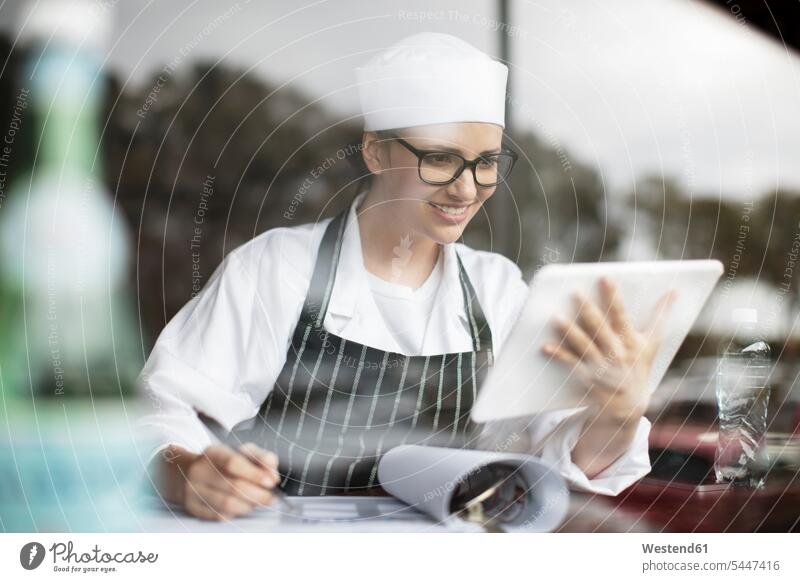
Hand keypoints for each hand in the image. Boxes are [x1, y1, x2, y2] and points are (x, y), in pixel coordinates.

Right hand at [182, 442, 279, 520]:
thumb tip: (272, 475)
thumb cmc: (221, 464)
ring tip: (258, 502)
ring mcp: (193, 491)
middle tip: (271, 497)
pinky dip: (235, 514)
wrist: (188, 473)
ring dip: (249, 505)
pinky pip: (219, 515)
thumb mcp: (241, 452)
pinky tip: (241, 507)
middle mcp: (199, 471)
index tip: (271, 481)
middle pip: (233, 486)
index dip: (255, 474)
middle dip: (258, 494)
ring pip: (227, 504)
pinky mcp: (192, 508)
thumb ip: (261, 459)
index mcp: (213, 453)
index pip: (233, 463)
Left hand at [541, 277, 676, 423]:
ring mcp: (601, 366)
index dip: (613, 296)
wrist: (629, 406)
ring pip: (584, 345)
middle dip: (587, 309)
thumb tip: (675, 291)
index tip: (605, 278)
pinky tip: (545, 346)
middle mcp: (617, 353)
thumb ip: (661, 316)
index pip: (622, 314)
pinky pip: (571, 364)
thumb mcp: (652, 344)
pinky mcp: (587, 377)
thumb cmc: (640, 367)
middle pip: (600, 328)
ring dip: (570, 331)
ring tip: (556, 316)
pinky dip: (559, 355)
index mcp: (632, 342)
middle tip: (574, 291)